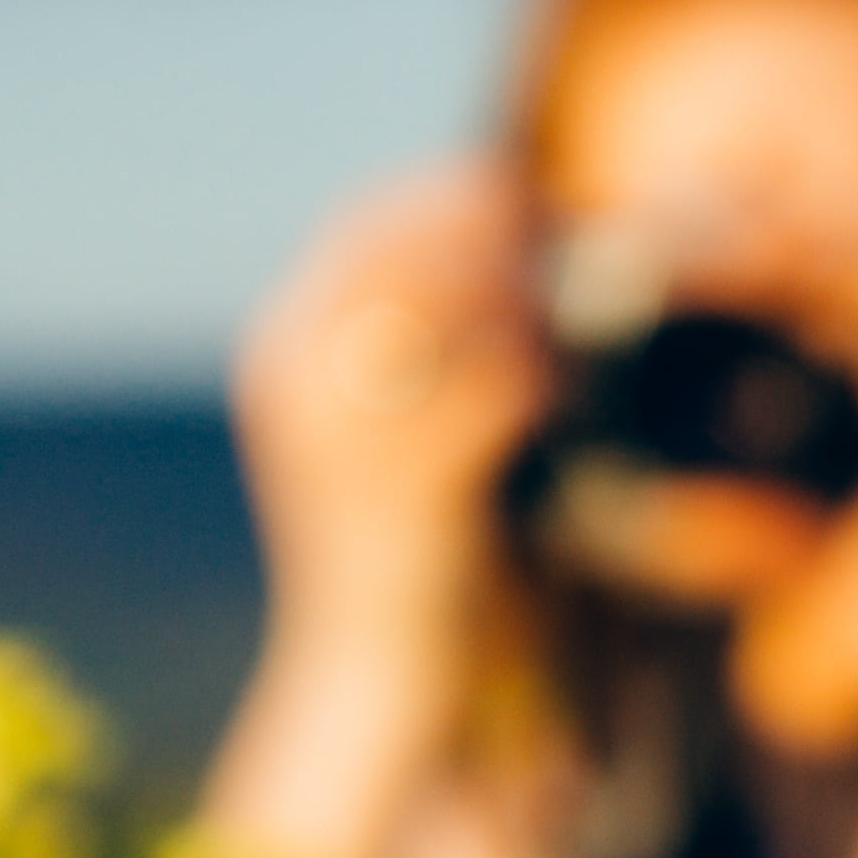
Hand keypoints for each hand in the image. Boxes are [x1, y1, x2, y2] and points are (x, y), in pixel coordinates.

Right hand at [226, 159, 552, 722]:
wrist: (366, 670)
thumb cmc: (393, 537)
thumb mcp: (378, 425)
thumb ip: (411, 339)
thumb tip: (493, 248)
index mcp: (283, 354)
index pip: (363, 226)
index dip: (445, 195)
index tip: (517, 188)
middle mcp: (298, 383)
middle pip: (408, 251)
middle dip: (493, 229)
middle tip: (564, 230)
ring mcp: (345, 434)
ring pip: (453, 311)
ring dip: (525, 297)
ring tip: (574, 308)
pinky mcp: (407, 487)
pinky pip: (491, 391)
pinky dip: (539, 375)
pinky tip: (566, 388)